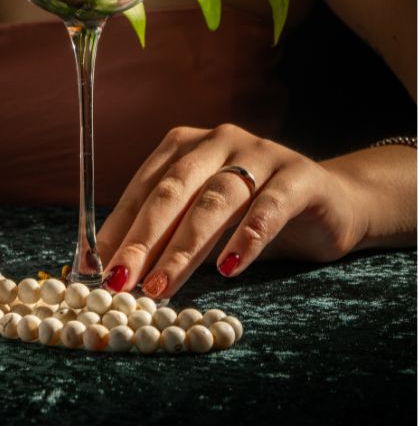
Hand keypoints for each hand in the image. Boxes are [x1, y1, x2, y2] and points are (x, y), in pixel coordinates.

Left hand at [96, 124, 364, 297]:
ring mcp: (261, 153)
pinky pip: (268, 207)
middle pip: (174, 189)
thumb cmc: (250, 214)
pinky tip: (228, 269)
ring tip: (162, 284)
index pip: (144, 186)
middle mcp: (218, 140)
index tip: (97, 268)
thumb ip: (165, 233)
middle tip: (121, 280)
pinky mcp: (299, 176)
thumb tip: (113, 267)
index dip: (119, 227)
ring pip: (216, 199)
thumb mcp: (202, 218)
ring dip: (185, 246)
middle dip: (143, 238)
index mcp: (185, 145)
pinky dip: (246, 238)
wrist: (329, 201)